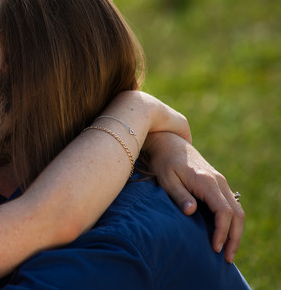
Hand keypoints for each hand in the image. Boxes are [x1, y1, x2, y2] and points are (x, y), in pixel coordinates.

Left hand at [145, 132, 243, 262]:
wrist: (169, 143)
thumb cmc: (164, 163)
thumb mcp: (166, 179)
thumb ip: (179, 195)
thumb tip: (191, 212)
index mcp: (206, 181)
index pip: (223, 211)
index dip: (221, 231)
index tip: (215, 247)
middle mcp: (218, 182)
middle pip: (236, 213)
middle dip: (234, 237)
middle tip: (227, 258)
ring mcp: (220, 182)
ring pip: (237, 209)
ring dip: (235, 231)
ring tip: (227, 251)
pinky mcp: (218, 184)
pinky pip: (231, 205)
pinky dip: (232, 222)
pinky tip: (224, 235)